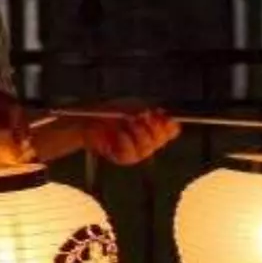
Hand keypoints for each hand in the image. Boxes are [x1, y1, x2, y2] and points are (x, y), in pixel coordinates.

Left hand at [59, 102, 180, 165]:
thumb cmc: (113, 109)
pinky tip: (121, 134)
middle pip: (161, 139)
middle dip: (153, 127)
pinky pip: (131, 154)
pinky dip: (126, 142)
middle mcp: (149, 141)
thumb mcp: (133, 104)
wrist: (90, 118)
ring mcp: (137, 151)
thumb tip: (166, 115)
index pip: (171, 130)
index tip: (159, 114)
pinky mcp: (123, 158)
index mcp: (155, 127)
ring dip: (139, 133)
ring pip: (148, 148)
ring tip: (129, 123)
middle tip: (143, 116)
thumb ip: (150, 109)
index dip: (168, 123)